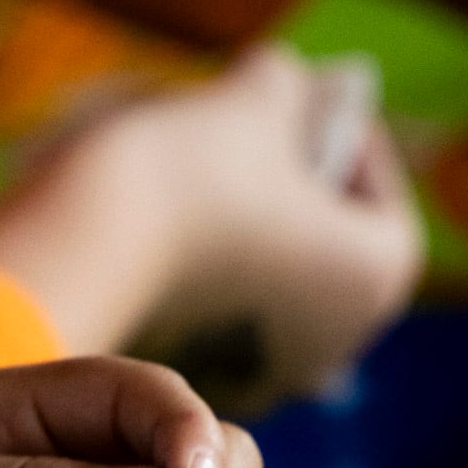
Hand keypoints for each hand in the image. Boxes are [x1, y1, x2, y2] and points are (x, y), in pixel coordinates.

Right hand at [0, 47, 422, 411]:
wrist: (83, 252)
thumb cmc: (186, 174)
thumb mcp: (252, 101)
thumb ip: (287, 85)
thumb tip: (288, 82)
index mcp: (379, 275)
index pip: (384, 198)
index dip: (354, 145)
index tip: (317, 108)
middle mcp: (341, 344)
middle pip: (335, 247)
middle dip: (305, 188)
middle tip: (270, 135)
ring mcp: (276, 374)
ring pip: (284, 285)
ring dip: (263, 230)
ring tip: (220, 174)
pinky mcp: (213, 385)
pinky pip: (235, 319)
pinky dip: (223, 273)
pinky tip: (185, 226)